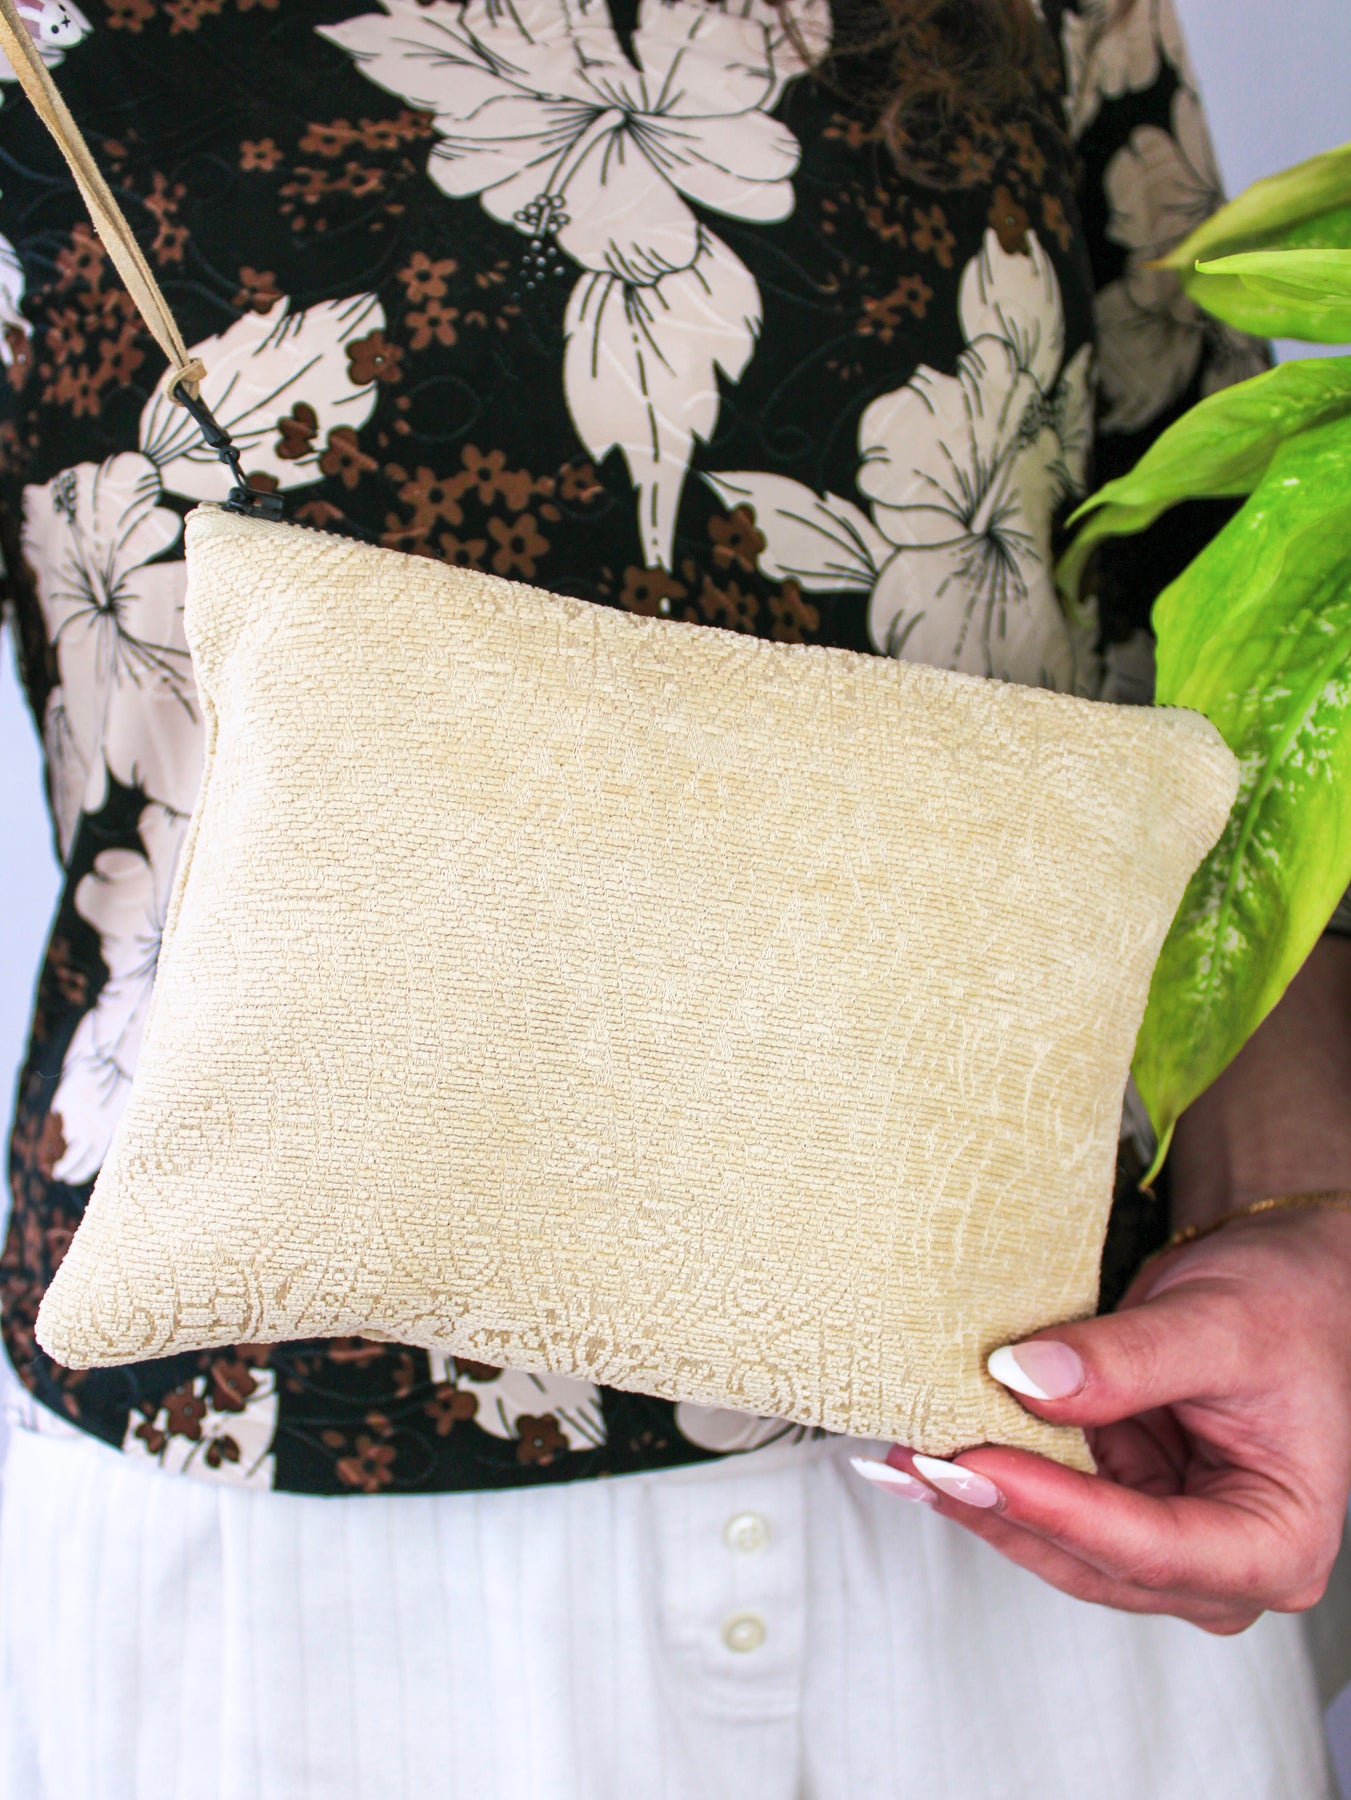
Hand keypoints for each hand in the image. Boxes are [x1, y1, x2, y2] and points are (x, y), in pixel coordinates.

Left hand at [857, 933, 1350, 1632]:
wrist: (1292, 1284)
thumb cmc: (1290, 1307)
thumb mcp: (1216, 1323)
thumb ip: (1127, 1358)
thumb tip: (1023, 1377)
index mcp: (1276, 1542)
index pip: (1151, 1547)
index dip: (1056, 1509)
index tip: (977, 1463)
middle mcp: (1219, 1562)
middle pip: (1092, 1558)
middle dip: (999, 1507)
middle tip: (919, 1456)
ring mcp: (1164, 1537)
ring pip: (1055, 1540)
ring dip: (976, 1497)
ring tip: (902, 1451)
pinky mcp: (1120, 1502)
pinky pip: (1043, 1501)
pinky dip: (983, 1475)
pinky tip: (924, 1449)